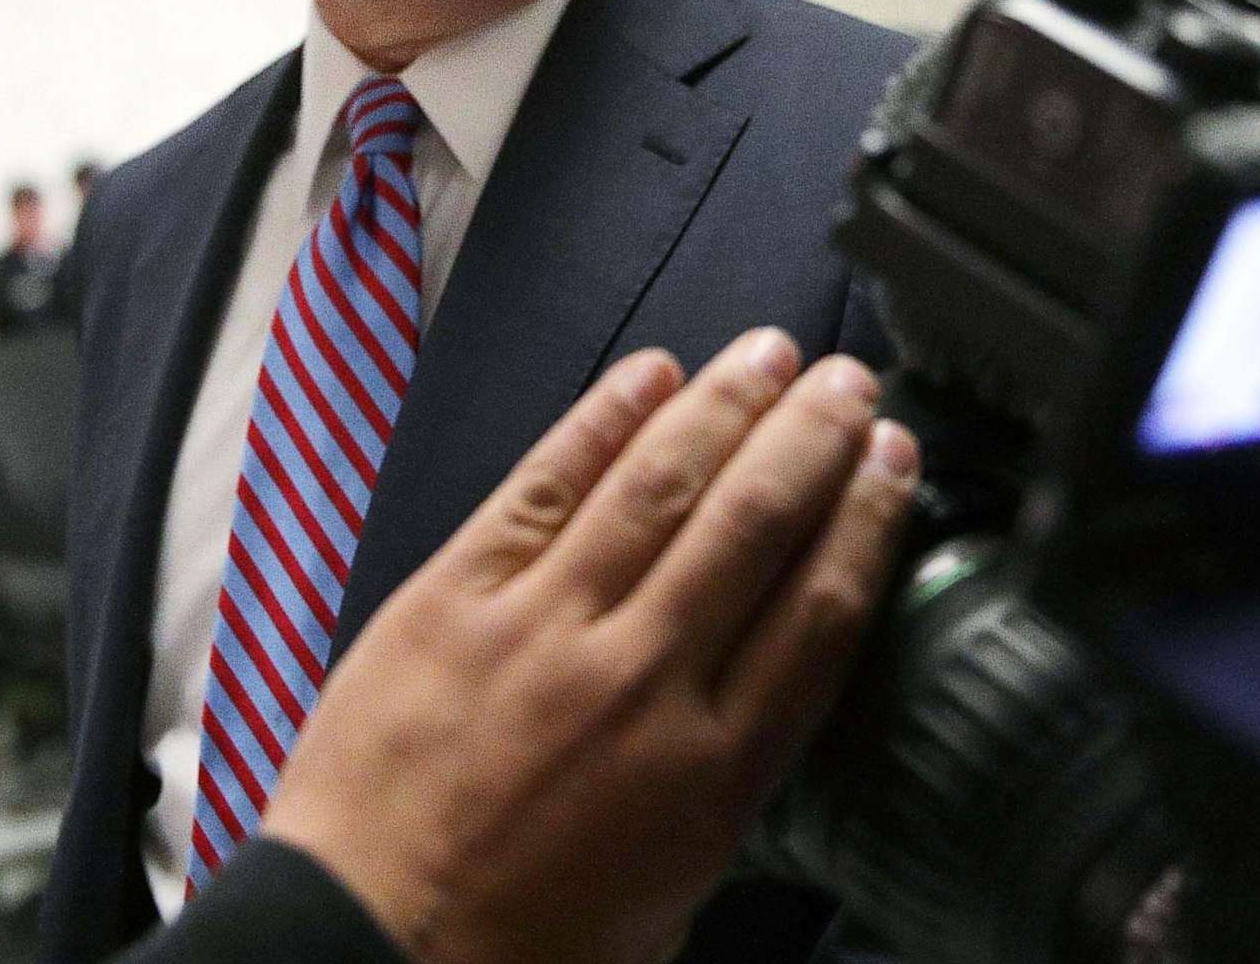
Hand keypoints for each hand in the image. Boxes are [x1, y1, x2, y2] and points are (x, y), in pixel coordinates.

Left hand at [261, 330, 918, 963]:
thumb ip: (734, 780)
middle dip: (813, 436)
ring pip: (658, 484)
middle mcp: (638, 681)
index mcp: (710, 770)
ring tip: (770, 355)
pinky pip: (544, 484)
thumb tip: (775, 692)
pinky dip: (602, 419)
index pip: (820, 609)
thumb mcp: (676, 891)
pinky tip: (650, 375)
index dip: (867, 518)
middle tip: (849, 381)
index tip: (894, 461)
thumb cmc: (520, 946)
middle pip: (753, 524)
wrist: (364, 949)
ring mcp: (541, 628)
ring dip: (725, 404)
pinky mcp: (453, 596)